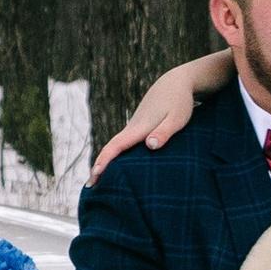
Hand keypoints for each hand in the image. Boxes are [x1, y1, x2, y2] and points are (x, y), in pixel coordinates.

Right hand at [88, 51, 231, 179]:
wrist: (176, 82)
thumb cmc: (179, 102)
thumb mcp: (177, 118)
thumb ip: (164, 132)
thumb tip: (150, 145)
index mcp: (139, 128)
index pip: (117, 146)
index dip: (105, 160)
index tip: (95, 175)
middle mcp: (132, 128)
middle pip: (112, 148)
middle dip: (100, 166)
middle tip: (91, 187)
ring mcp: (135, 127)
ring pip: (117, 146)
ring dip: (107, 161)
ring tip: (100, 181)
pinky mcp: (139, 127)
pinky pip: (124, 144)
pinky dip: (116, 154)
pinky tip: (118, 164)